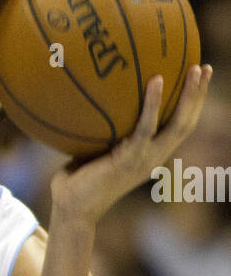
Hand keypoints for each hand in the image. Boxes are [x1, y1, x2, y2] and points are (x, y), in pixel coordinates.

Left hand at [49, 65, 212, 225]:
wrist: (71, 207)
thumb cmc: (77, 179)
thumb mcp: (95, 149)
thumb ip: (103, 129)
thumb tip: (93, 98)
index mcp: (150, 155)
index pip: (178, 127)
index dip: (191, 104)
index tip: (197, 79)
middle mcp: (153, 158)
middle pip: (186, 123)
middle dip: (198, 95)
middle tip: (204, 67)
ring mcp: (144, 160)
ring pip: (177, 125)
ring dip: (189, 96)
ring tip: (194, 68)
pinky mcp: (129, 159)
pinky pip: (145, 127)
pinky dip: (153, 103)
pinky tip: (156, 80)